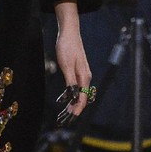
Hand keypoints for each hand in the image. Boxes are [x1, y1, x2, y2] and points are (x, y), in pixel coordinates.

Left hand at [54, 3, 92, 121]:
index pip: (82, 97)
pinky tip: (65, 98)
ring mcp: (82, 74)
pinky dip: (71, 95)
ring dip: (73, 103)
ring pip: (79, 92)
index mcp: (84, 76)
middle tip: (65, 118)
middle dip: (75, 108)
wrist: (69, 33)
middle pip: (82, 97)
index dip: (78, 108)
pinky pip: (76, 87)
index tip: (72, 117)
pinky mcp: (77, 71)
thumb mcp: (66, 65)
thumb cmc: (67, 47)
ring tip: (65, 112)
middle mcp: (85, 77)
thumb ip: (70, 81)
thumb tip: (72, 96)